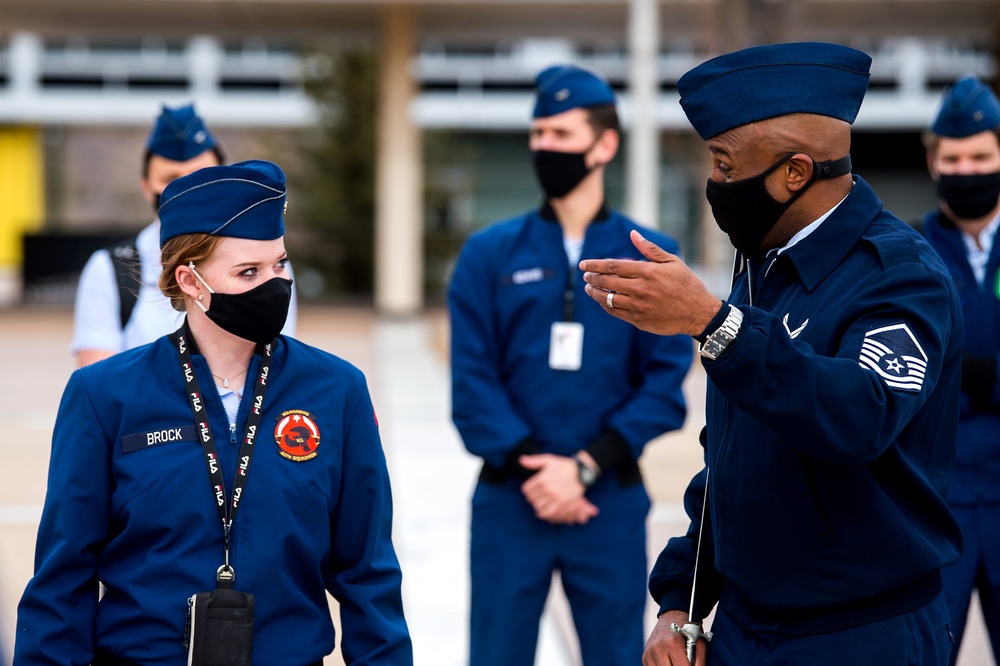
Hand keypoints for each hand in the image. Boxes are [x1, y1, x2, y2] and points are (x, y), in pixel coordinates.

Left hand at [519, 454, 598, 523]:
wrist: (582, 472)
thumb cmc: (564, 466)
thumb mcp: (548, 460)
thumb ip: (533, 461)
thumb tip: (521, 460)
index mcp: (543, 479)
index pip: (526, 490)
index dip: (527, 490)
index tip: (531, 489)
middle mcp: (549, 489)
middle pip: (532, 500)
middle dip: (533, 498)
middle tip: (537, 496)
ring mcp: (557, 498)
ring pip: (540, 508)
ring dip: (539, 506)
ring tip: (541, 503)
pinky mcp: (564, 504)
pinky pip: (550, 514)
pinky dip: (546, 514)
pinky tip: (546, 510)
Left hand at [581, 230, 722, 336]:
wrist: (697, 312)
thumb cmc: (686, 284)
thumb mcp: (672, 262)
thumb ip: (650, 249)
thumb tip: (633, 234)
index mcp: (647, 272)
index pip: (612, 266)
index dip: (595, 265)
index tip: (584, 264)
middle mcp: (640, 288)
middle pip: (606, 282)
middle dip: (591, 278)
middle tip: (585, 276)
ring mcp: (638, 306)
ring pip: (607, 298)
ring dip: (594, 292)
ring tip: (588, 288)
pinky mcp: (638, 320)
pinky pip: (615, 312)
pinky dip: (605, 305)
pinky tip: (602, 300)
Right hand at [643, 611, 707, 665]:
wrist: (672, 615)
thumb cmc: (687, 629)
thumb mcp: (699, 642)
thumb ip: (700, 661)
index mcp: (673, 643)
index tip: (691, 665)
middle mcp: (658, 648)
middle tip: (683, 662)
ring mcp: (649, 653)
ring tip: (676, 661)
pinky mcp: (645, 657)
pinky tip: (668, 662)